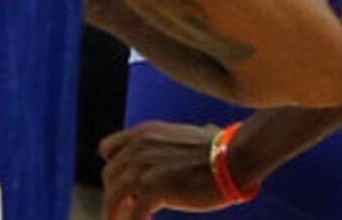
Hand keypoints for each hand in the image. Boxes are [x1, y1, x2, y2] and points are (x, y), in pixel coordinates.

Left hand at [100, 123, 236, 217]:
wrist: (233, 158)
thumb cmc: (222, 149)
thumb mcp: (192, 133)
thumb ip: (185, 139)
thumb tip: (207, 131)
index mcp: (145, 133)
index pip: (108, 149)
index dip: (114, 168)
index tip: (122, 184)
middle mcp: (139, 148)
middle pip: (109, 177)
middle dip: (115, 196)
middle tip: (125, 213)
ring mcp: (143, 168)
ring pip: (112, 198)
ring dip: (116, 215)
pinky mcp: (152, 189)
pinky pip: (131, 215)